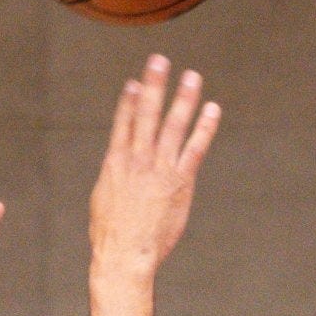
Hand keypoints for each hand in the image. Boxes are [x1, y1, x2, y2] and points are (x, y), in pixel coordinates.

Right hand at [89, 59, 220, 276]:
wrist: (125, 255)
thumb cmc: (111, 235)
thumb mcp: (103, 200)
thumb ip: (114, 179)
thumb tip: (116, 172)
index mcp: (115, 161)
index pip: (124, 122)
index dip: (130, 100)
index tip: (136, 82)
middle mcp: (138, 158)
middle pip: (147, 113)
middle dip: (154, 85)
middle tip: (160, 60)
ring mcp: (160, 168)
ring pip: (173, 124)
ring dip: (183, 98)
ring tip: (192, 77)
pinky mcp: (181, 182)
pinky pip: (195, 148)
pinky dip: (204, 127)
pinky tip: (212, 110)